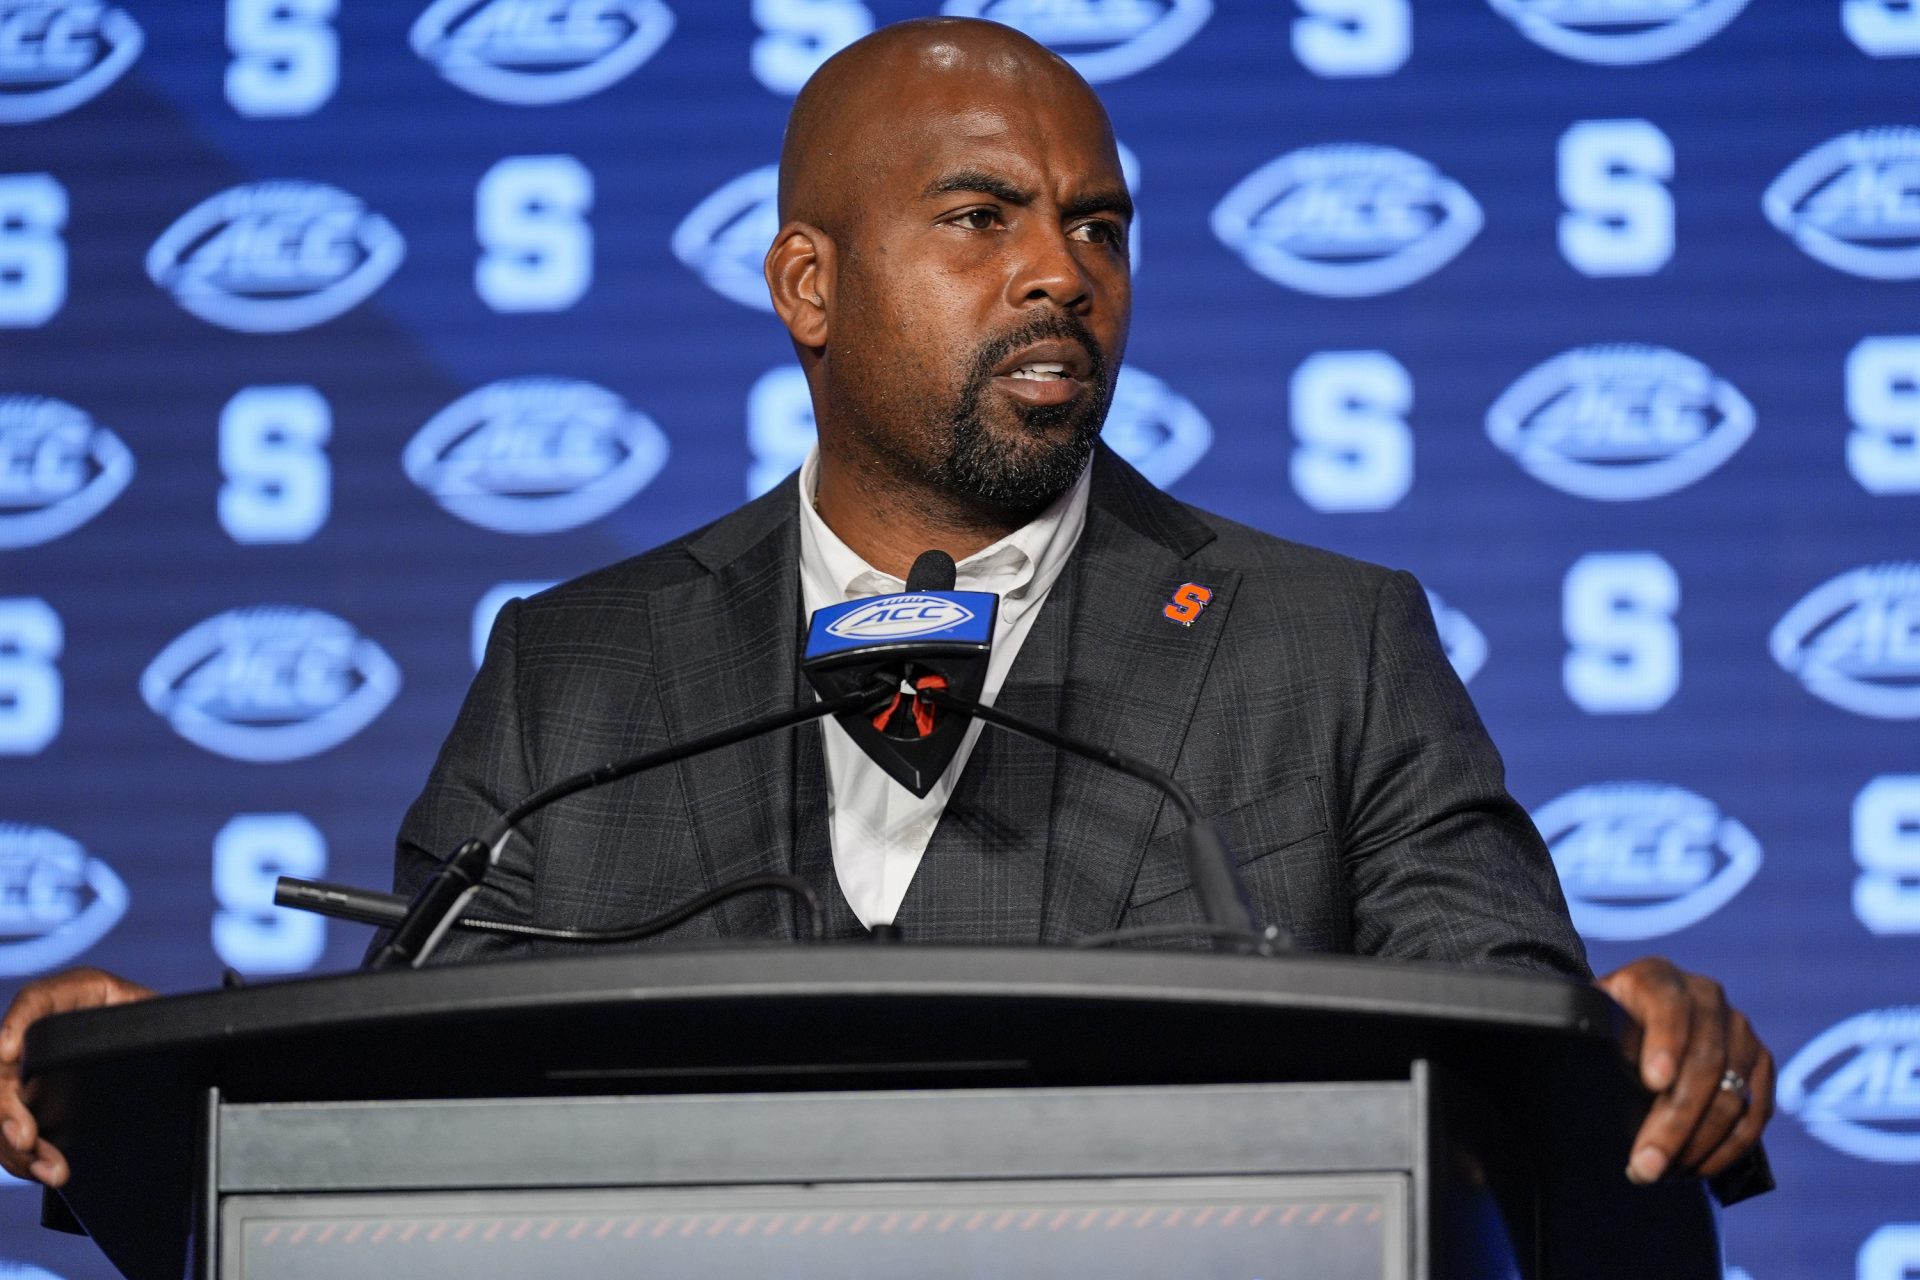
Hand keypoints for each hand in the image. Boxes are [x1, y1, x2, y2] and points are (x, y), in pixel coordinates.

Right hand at [0, 967, 152, 1187]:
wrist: (156, 1048)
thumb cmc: (155, 1022)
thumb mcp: (152, 1011)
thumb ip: (145, 1015)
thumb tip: (150, 1030)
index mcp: (71, 995)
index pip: (34, 1002)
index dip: (16, 1024)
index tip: (8, 1051)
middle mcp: (39, 1031)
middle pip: (4, 1069)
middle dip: (7, 1109)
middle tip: (26, 1138)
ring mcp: (28, 1069)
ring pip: (5, 1108)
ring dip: (17, 1147)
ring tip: (50, 1171)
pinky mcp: (31, 1102)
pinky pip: (13, 1131)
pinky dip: (25, 1158)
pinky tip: (44, 1173)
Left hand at [1595, 956, 1772, 1184]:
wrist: (1640, 1016)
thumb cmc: (1609, 1023)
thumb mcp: (1595, 1019)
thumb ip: (1603, 1038)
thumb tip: (1606, 1080)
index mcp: (1658, 977)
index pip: (1668, 1006)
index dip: (1665, 1044)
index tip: (1653, 1082)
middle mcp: (1706, 996)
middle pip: (1703, 1063)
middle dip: (1675, 1122)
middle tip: (1646, 1164)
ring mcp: (1739, 1029)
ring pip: (1732, 1093)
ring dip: (1700, 1143)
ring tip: (1665, 1173)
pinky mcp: (1760, 1061)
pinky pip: (1757, 1111)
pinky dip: (1730, 1146)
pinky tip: (1699, 1166)